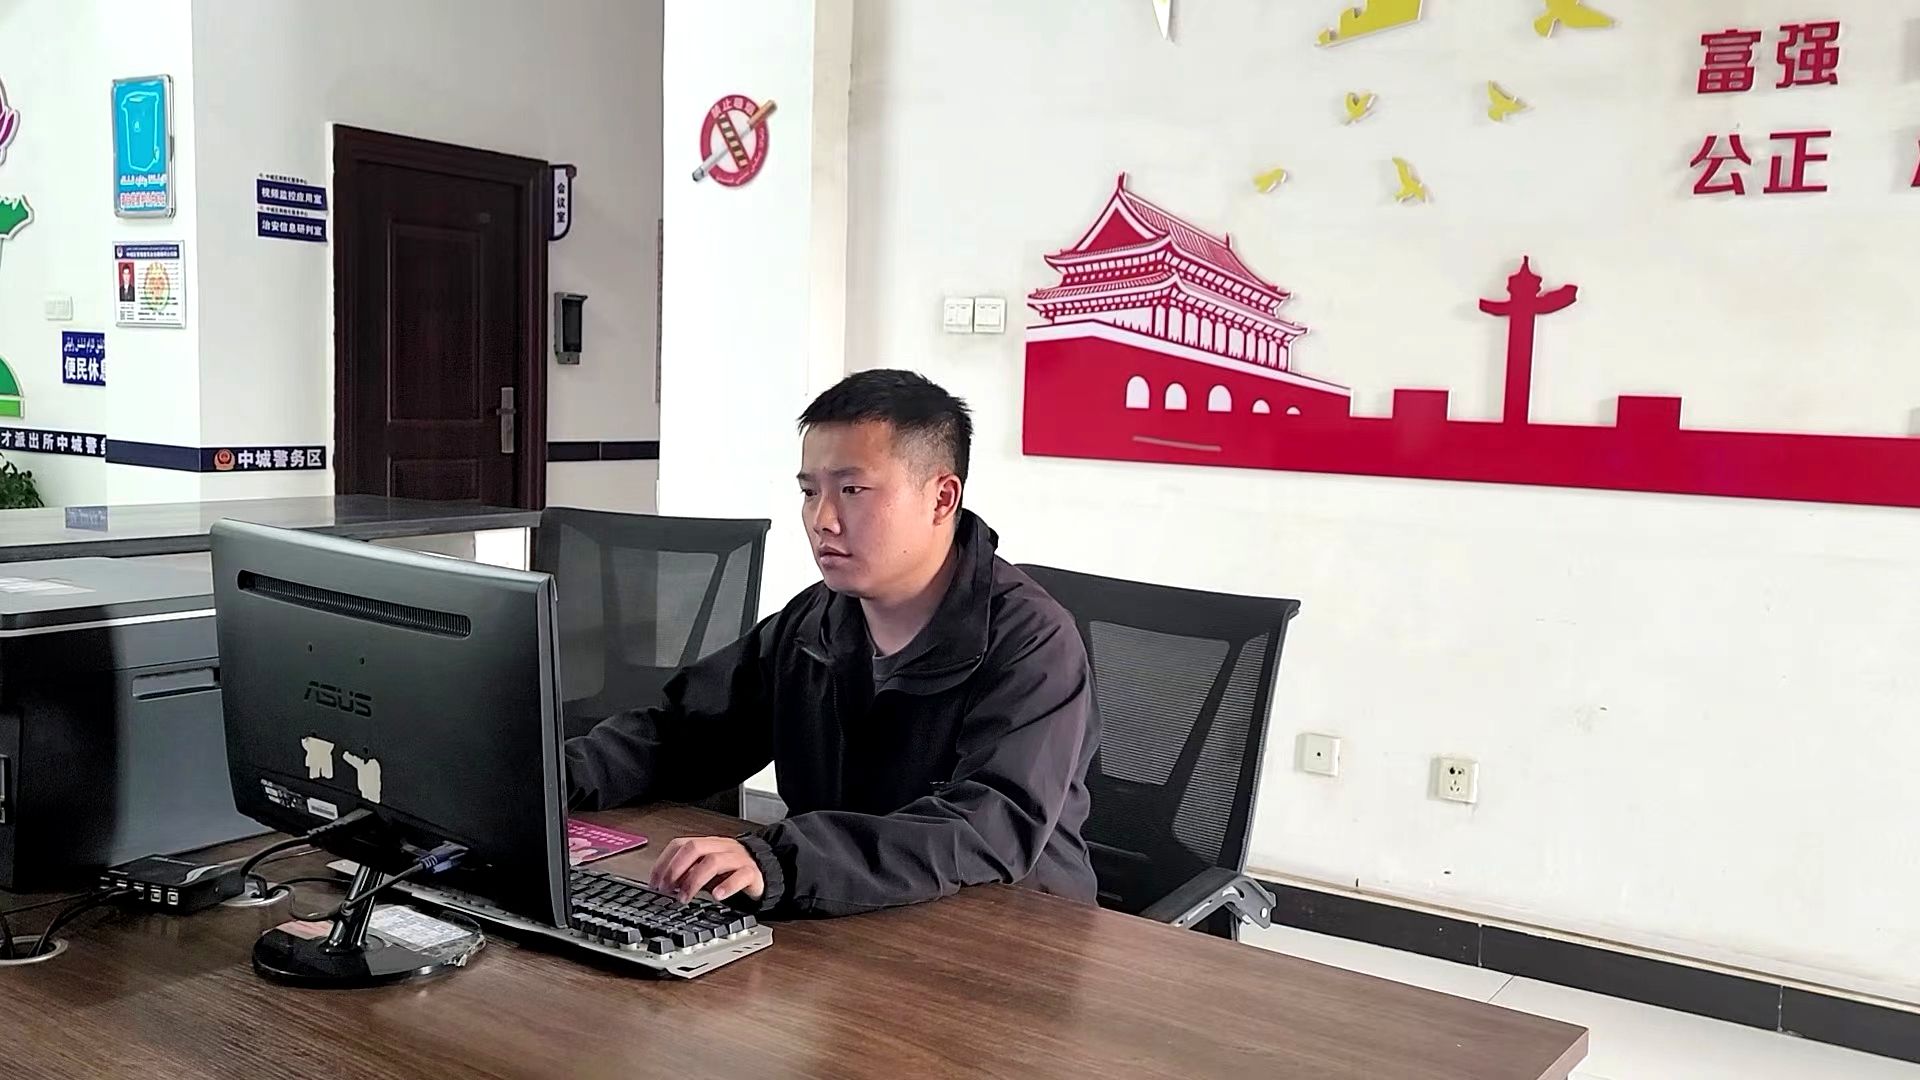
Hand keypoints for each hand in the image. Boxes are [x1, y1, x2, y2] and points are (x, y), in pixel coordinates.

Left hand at [648, 836, 763, 903]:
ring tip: (685, 897)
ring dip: (694, 880)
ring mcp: (737, 858)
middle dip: (676, 869)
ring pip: (714, 861)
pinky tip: (717, 896)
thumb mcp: (706, 871)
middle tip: (667, 889)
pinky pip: (740, 876)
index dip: (664, 862)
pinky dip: (727, 886)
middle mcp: (721, 847)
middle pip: (695, 848)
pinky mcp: (752, 873)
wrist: (765, 870)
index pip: (681, 844)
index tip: (655, 882)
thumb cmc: (731, 871)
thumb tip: (665, 884)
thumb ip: (688, 873)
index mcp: (707, 844)